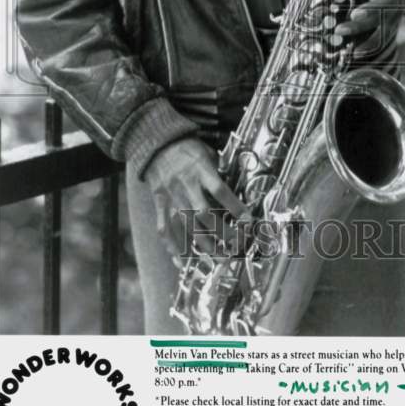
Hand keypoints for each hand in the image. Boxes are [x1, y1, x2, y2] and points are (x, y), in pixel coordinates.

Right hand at [144, 138, 249, 260]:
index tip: (248, 220)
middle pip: (204, 214)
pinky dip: (171, 246)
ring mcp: (171, 197)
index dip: (234, 206)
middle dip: (222, 231)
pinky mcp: (160, 204)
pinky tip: (181, 260)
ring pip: (186, 226)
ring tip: (218, 257)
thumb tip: (238, 181)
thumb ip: (219, 169)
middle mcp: (186, 186)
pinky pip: (164, 227)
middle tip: (237, 244)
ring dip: (203, 244)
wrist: (156, 145)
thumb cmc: (187, 148)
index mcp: (200, 170)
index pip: (219, 190)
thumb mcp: (207, 152)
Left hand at [334, 0, 404, 58]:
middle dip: (369, 12)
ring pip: (386, 21)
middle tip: (350, 16)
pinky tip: (355, 51)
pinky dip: (370, 44)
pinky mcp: (394, 21)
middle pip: (388, 2)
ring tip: (341, 32)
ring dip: (363, 29)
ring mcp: (398, 7)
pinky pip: (385, 35)